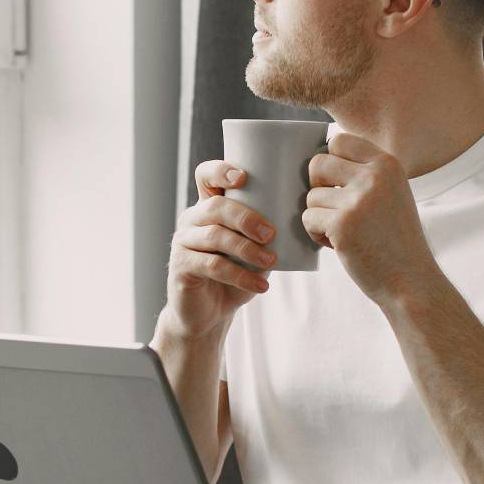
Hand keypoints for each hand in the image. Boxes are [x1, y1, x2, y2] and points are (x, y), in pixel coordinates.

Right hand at [165, 158, 278, 337]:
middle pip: (215, 207)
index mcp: (208, 206)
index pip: (206, 176)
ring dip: (247, 249)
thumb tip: (303, 221)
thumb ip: (265, 233)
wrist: (209, 313)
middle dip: (246, 218)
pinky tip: (261, 285)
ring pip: (215, 236)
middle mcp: (191, 219)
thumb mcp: (252, 250)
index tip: (243, 178)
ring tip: (271, 261)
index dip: (221, 170)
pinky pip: (212, 265)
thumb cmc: (234, 275)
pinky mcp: (181, 266)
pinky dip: (240, 276)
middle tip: (271, 234)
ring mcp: (183, 242)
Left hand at [302, 132, 438, 303]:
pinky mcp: (342, 224)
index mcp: (387, 164)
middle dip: (317, 187)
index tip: (336, 183)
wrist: (411, 281)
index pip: (339, 141)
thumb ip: (365, 174)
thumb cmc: (397, 241)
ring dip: (319, 216)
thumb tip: (319, 160)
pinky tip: (338, 244)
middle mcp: (374, 177)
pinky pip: (308, 218)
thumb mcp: (392, 194)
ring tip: (343, 233)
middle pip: (317, 163)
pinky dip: (316, 234)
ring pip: (311, 196)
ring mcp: (358, 200)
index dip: (329, 162)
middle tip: (333, 208)